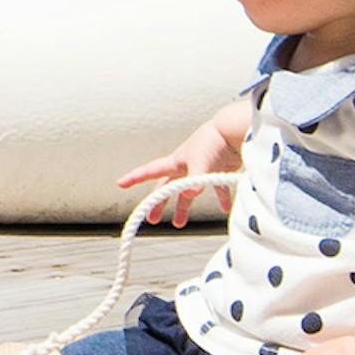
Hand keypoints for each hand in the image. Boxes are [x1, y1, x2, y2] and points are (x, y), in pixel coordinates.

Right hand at [115, 121, 240, 226]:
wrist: (234, 131)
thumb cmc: (214, 142)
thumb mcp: (201, 163)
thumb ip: (195, 180)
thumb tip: (190, 194)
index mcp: (176, 162)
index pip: (150, 171)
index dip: (135, 177)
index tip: (121, 183)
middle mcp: (185, 165)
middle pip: (167, 187)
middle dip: (158, 203)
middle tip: (153, 219)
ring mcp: (200, 168)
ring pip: (188, 191)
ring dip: (183, 206)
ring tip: (180, 223)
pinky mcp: (217, 170)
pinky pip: (216, 188)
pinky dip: (220, 198)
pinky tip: (224, 209)